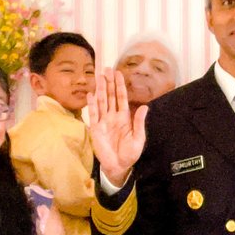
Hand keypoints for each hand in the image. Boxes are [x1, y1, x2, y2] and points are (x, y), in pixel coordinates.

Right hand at [87, 69, 147, 187]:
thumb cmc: (130, 153)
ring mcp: (104, 121)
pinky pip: (93, 114)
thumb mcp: (138, 138)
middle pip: (110, 96)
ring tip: (99, 76)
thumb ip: (139, 122)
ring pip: (102, 101)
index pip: (121, 97)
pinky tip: (91, 94)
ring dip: (101, 89)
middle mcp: (113, 116)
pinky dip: (92, 104)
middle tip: (106, 69)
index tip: (118, 73)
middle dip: (109, 82)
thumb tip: (144, 107)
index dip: (120, 85)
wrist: (118, 166)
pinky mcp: (96, 128)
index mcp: (124, 117)